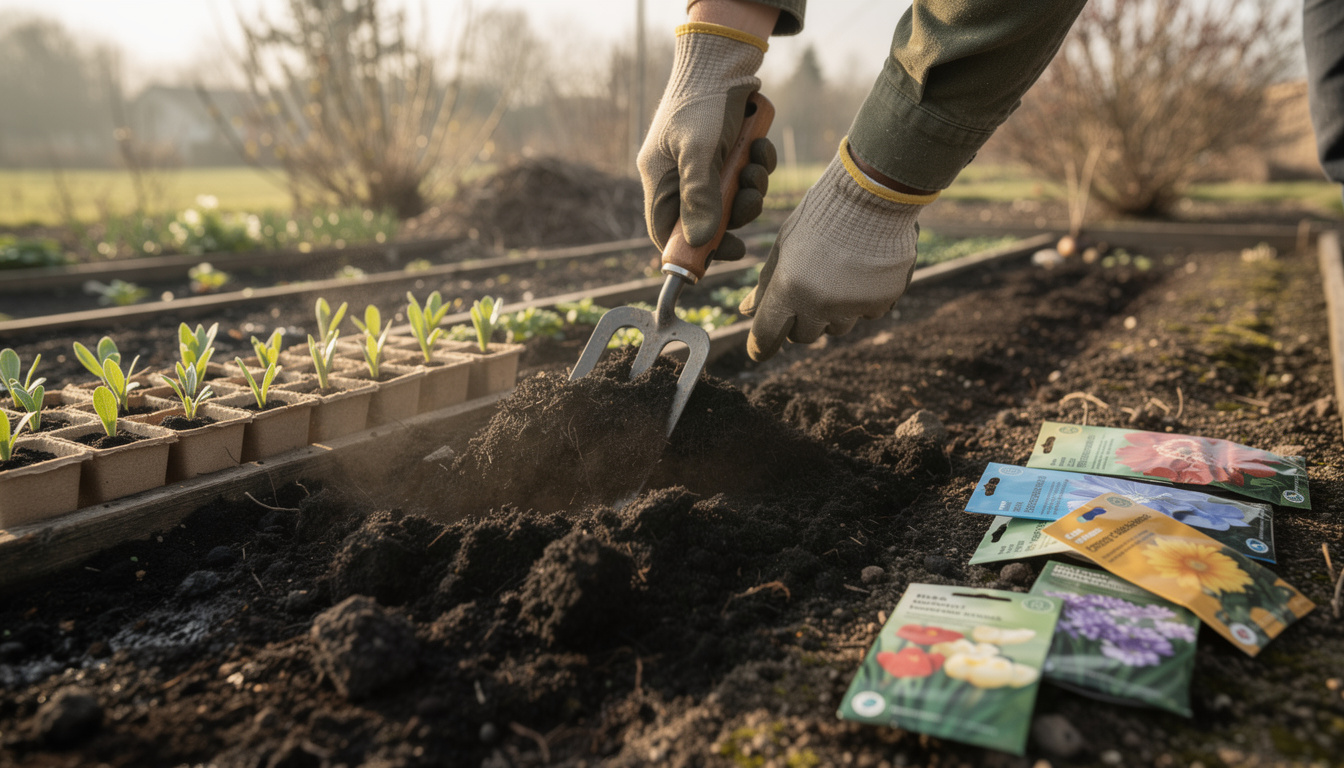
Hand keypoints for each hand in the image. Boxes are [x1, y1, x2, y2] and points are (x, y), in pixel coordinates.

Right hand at [638, 23, 774, 261]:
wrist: (724, 57)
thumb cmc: (702, 101)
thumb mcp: (699, 151)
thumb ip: (699, 198)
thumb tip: (699, 243)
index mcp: (658, 177)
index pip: (667, 230)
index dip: (693, 249)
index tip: (725, 252)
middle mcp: (677, 174)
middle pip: (704, 219)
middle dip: (734, 213)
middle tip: (752, 200)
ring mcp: (703, 162)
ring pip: (730, 198)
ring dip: (750, 187)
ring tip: (756, 164)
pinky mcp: (726, 150)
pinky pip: (743, 174)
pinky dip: (756, 166)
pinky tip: (760, 146)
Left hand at [739, 140, 938, 361]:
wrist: (873, 195)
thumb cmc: (820, 216)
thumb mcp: (785, 246)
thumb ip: (765, 284)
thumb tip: (745, 312)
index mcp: (788, 288)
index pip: (767, 336)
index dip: (760, 346)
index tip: (758, 350)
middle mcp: (819, 304)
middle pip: (803, 336)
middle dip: (800, 320)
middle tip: (807, 289)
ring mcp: (852, 306)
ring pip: (835, 328)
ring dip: (832, 312)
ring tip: (838, 274)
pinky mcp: (882, 302)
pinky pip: (865, 315)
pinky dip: (862, 301)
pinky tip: (863, 271)